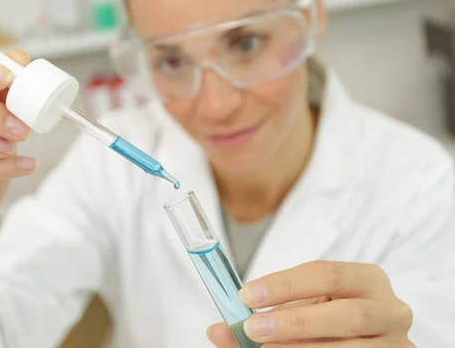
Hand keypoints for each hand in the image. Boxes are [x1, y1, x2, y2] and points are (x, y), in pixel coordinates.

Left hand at [208, 261, 413, 346]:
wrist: (365, 339)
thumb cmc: (330, 318)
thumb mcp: (303, 307)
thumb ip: (266, 313)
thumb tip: (217, 330)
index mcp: (368, 280)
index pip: (326, 274)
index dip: (285, 284)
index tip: (246, 295)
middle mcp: (391, 310)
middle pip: (346, 315)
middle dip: (295, 322)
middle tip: (253, 328)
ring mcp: (396, 344)